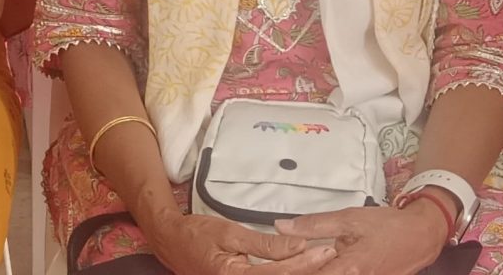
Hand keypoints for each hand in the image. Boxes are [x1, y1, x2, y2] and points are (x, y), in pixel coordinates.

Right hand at [138, 206, 335, 274]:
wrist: (170, 241)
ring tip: (320, 261)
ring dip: (298, 273)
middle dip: (307, 271)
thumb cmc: (196, 234)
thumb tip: (298, 244)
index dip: (305, 262)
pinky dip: (284, 273)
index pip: (279, 272)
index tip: (326, 250)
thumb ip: (265, 244)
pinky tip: (300, 267)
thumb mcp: (231, 233)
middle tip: (332, 257)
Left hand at [276, 203, 445, 274]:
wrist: (422, 235)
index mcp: (348, 269)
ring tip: (310, 262)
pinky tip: (330, 263)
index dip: (292, 271)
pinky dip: (333, 271)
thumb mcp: (349, 218)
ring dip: (318, 270)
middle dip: (303, 270)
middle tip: (285, 266)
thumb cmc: (389, 227)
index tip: (276, 268)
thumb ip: (314, 225)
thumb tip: (282, 226)